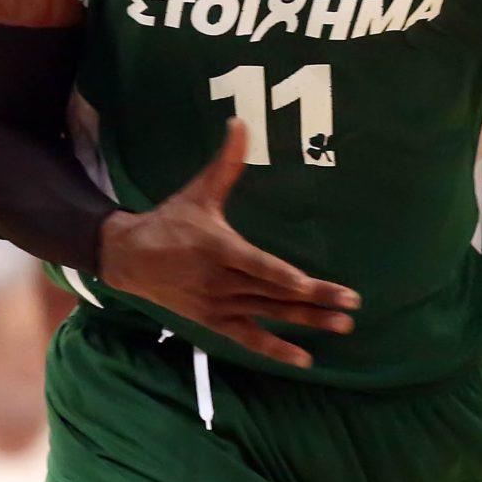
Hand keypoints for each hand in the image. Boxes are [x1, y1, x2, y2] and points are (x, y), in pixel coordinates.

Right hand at [99, 118, 360, 367]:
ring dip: (307, 322)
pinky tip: (305, 359)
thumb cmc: (170, 221)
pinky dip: (276, 349)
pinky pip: (250, 338)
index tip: (306, 283)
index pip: (255, 264)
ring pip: (269, 314)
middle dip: (315, 299)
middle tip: (351, 304)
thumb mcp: (198, 192)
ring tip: (343, 325)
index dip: (280, 276)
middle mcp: (221, 281)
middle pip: (273, 293)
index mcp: (218, 247)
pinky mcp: (216, 322)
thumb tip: (240, 122)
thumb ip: (226, 162)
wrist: (130, 259)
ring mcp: (219, 305)